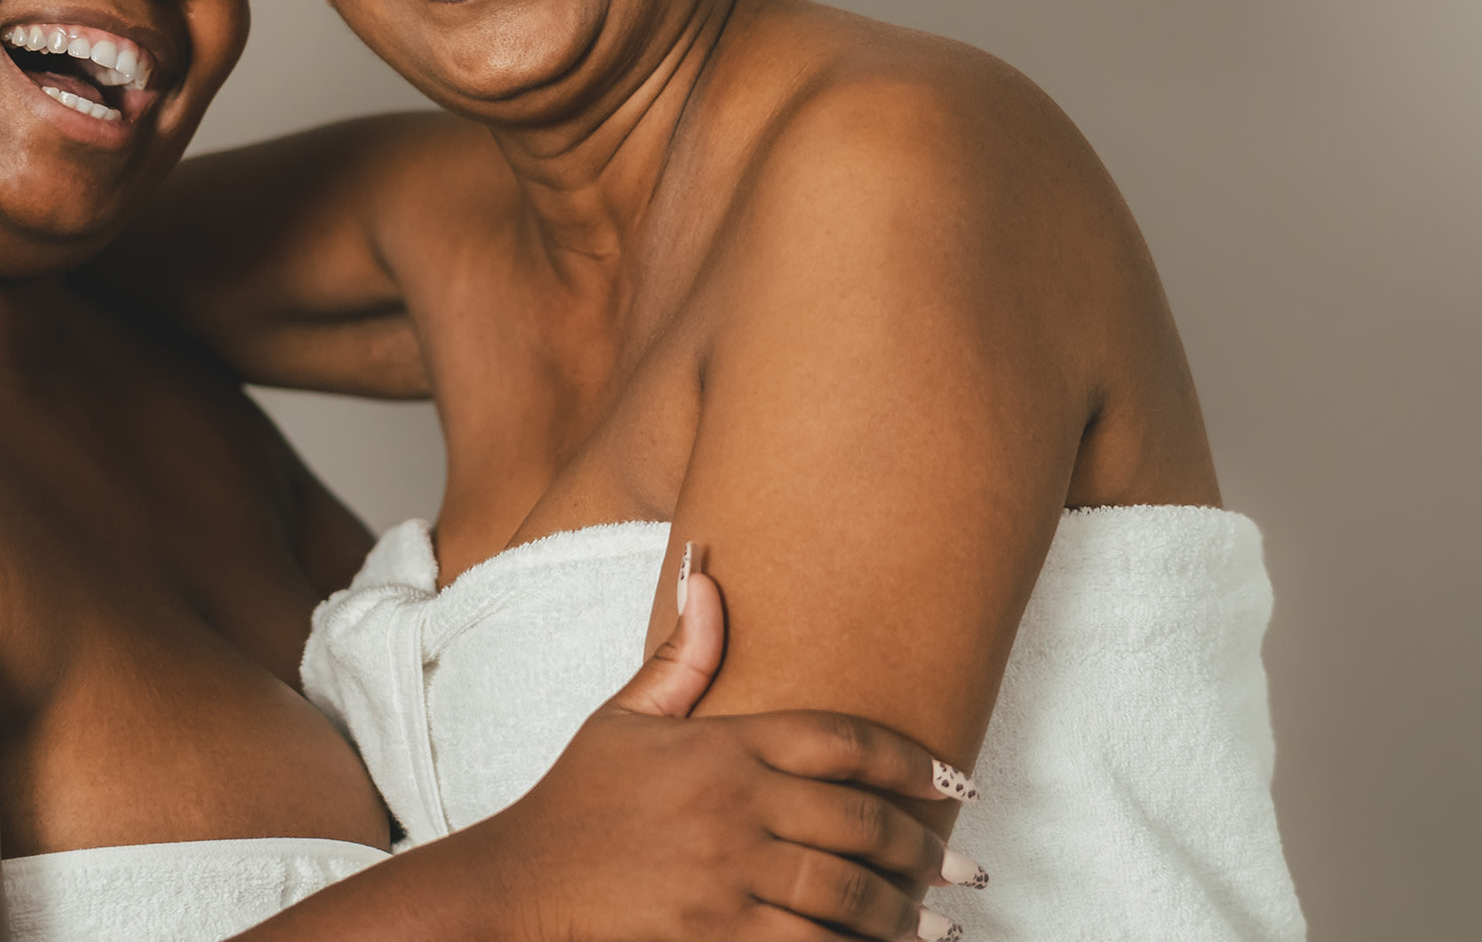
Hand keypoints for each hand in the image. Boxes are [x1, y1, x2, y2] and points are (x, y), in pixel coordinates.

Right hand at [464, 560, 983, 941]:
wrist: (519, 883)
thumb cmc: (575, 803)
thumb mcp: (622, 718)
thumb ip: (682, 656)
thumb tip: (709, 575)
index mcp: (721, 745)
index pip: (840, 739)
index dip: (909, 759)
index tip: (956, 781)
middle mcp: (733, 804)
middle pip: (859, 820)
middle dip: (922, 849)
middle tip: (962, 870)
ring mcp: (726, 872)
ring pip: (845, 892)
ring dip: (903, 913)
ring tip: (940, 925)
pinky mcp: (715, 933)